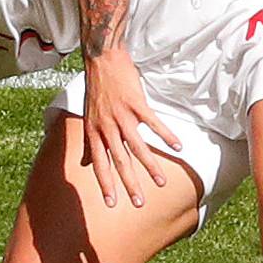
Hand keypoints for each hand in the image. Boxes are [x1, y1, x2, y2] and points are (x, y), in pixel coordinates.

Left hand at [81, 47, 181, 208]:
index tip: (112, 203)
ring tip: (161, 183)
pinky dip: (166, 136)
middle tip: (139, 203)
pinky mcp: (136, 103)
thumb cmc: (96, 88)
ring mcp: (121, 116)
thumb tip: (84, 160)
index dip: (105, 184)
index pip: (99, 164)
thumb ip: (88, 140)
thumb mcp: (87, 116)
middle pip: (119, 161)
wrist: (101, 60)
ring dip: (150, 167)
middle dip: (129, 184)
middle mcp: (106, 127)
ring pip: (137, 147)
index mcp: (94, 131)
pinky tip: (178, 147)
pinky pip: (153, 124)